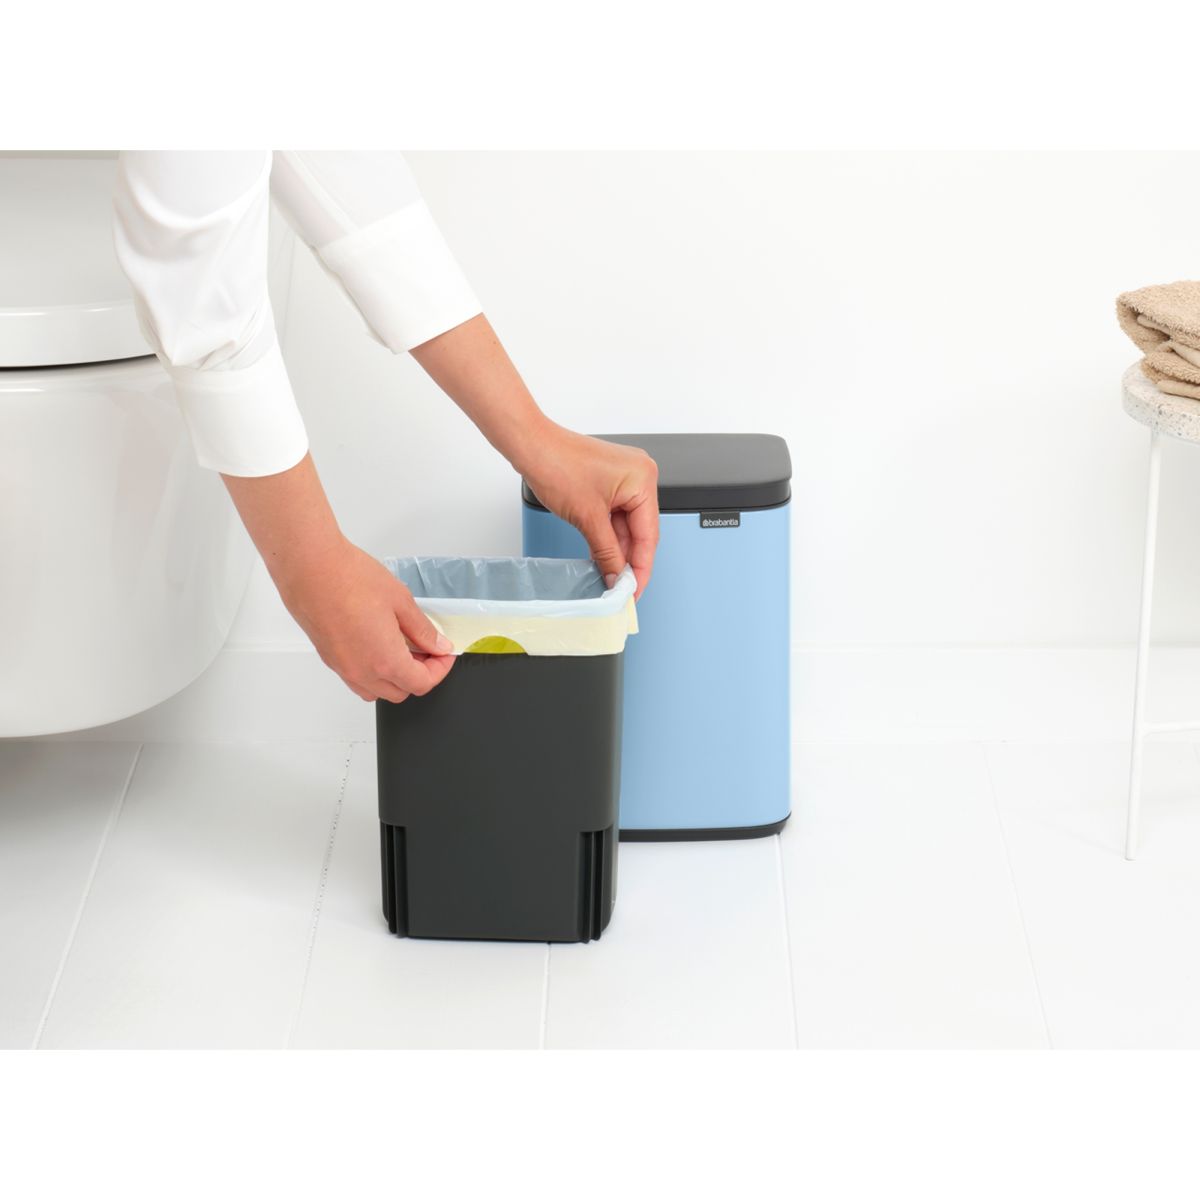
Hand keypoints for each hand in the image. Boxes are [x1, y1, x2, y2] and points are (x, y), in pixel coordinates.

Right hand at [277, 537, 455, 703]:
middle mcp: (362, 671)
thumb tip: (438, 645)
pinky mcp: (329, 659)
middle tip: (427, 649)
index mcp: (385, 660)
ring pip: (376, 691)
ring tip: (403, 649)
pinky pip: (357, 679)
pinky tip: (378, 645)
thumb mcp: (400, 601)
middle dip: (420, 675)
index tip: (444, 653)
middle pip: (401, 692)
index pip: (422, 683)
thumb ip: (422, 630)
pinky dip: (373, 672)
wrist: (310, 568)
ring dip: (395, 678)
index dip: (440, 670)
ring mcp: (343, 668)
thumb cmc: (350, 579)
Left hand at [409, 317, 659, 597]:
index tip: (635, 590)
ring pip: (627, 526)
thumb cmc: (556, 464)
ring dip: (618, 551)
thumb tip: (616, 576)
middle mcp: (639, 475)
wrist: (530, 446)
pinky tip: (605, 557)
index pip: (649, 534)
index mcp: (643, 479)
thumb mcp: (587, 518)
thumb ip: (606, 552)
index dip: (641, 567)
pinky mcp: (609, 482)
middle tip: (623, 589)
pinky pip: (616, 516)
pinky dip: (609, 537)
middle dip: (630, 561)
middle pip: (641, 530)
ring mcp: (624, 478)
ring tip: (612, 578)